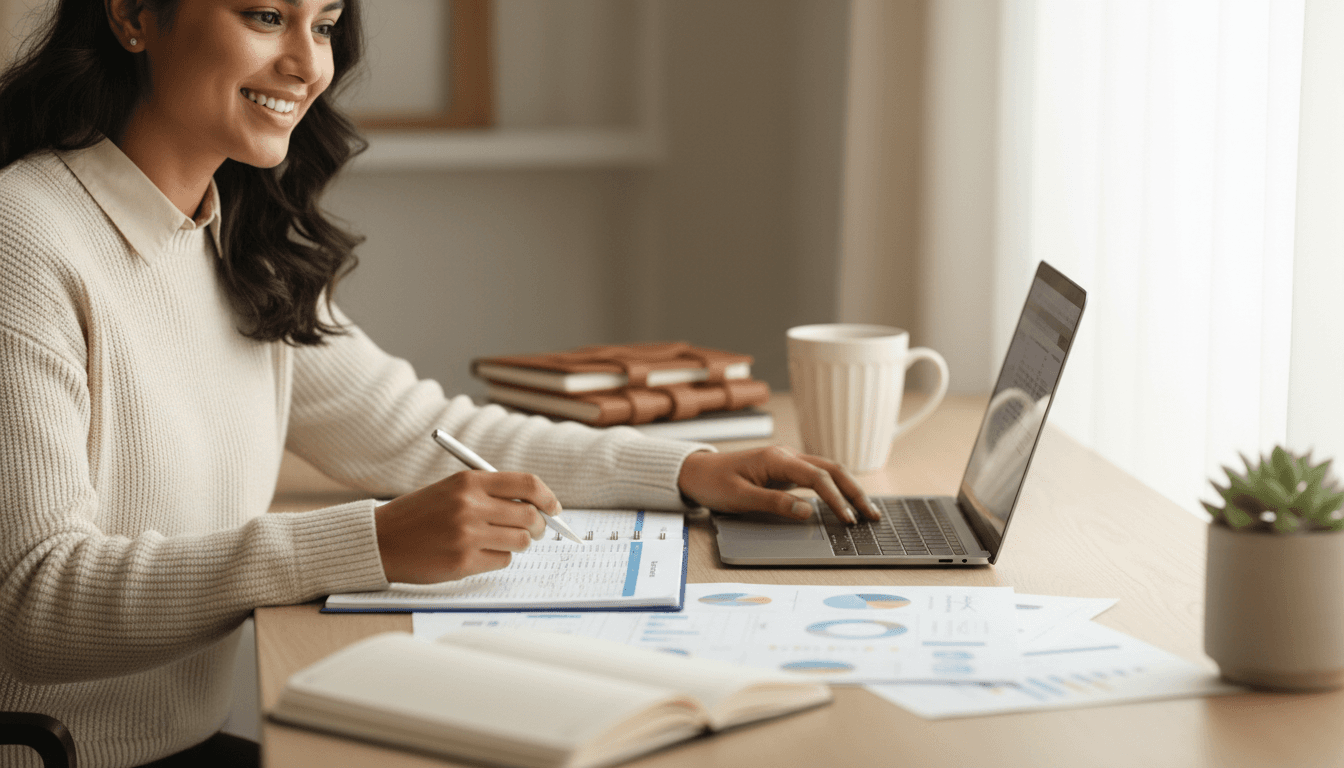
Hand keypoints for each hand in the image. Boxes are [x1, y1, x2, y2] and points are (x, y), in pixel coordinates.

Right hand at [373, 471, 558, 582]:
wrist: (381, 540)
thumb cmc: (421, 514)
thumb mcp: (452, 489)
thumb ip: (491, 493)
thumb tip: (538, 507)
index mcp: (469, 481)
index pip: (527, 484)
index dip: (548, 497)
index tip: (554, 508)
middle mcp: (470, 505)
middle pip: (530, 516)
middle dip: (540, 526)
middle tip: (536, 531)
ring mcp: (467, 535)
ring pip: (521, 541)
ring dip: (518, 543)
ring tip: (499, 541)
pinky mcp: (463, 562)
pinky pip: (502, 561)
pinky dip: (498, 558)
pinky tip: (478, 554)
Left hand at [677, 447, 878, 523]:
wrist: (696, 471)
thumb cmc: (713, 482)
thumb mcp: (739, 498)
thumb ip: (774, 504)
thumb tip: (808, 512)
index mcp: (777, 459)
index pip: (818, 477)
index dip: (836, 499)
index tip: (848, 519)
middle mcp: (787, 456)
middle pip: (832, 469)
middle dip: (855, 491)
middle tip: (872, 515)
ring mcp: (787, 463)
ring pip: (828, 471)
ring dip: (849, 489)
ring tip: (867, 511)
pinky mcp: (785, 472)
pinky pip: (817, 478)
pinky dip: (835, 489)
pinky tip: (845, 504)